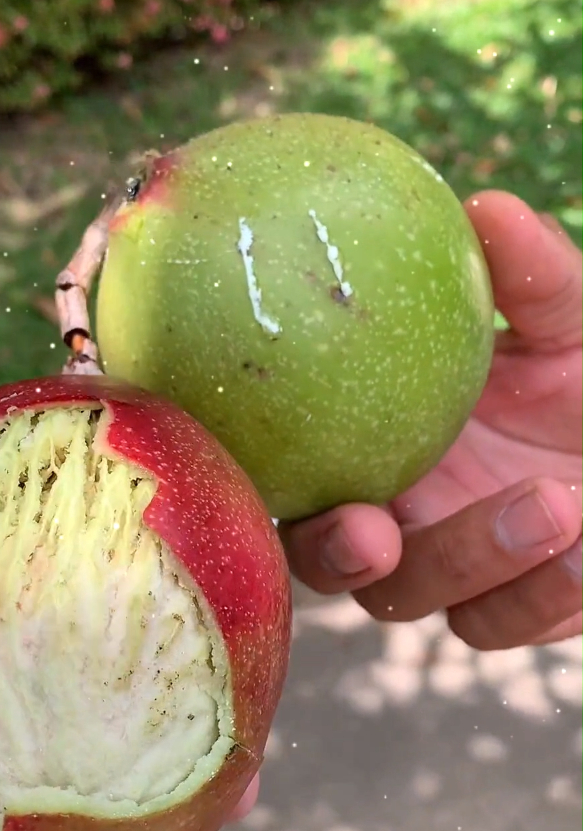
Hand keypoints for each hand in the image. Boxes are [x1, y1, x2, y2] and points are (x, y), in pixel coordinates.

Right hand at [282, 190, 581, 649]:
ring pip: (410, 598)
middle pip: (329, 559)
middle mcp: (392, 512)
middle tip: (375, 533)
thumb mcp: (570, 321)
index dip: (276, 481)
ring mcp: (443, 569)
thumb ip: (533, 279)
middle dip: (343, 555)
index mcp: (374, 443)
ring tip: (552, 506)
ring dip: (467, 562)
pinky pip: (497, 623)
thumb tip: (484, 207)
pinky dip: (538, 595)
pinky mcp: (503, 608)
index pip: (298, 473)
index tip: (303, 472)